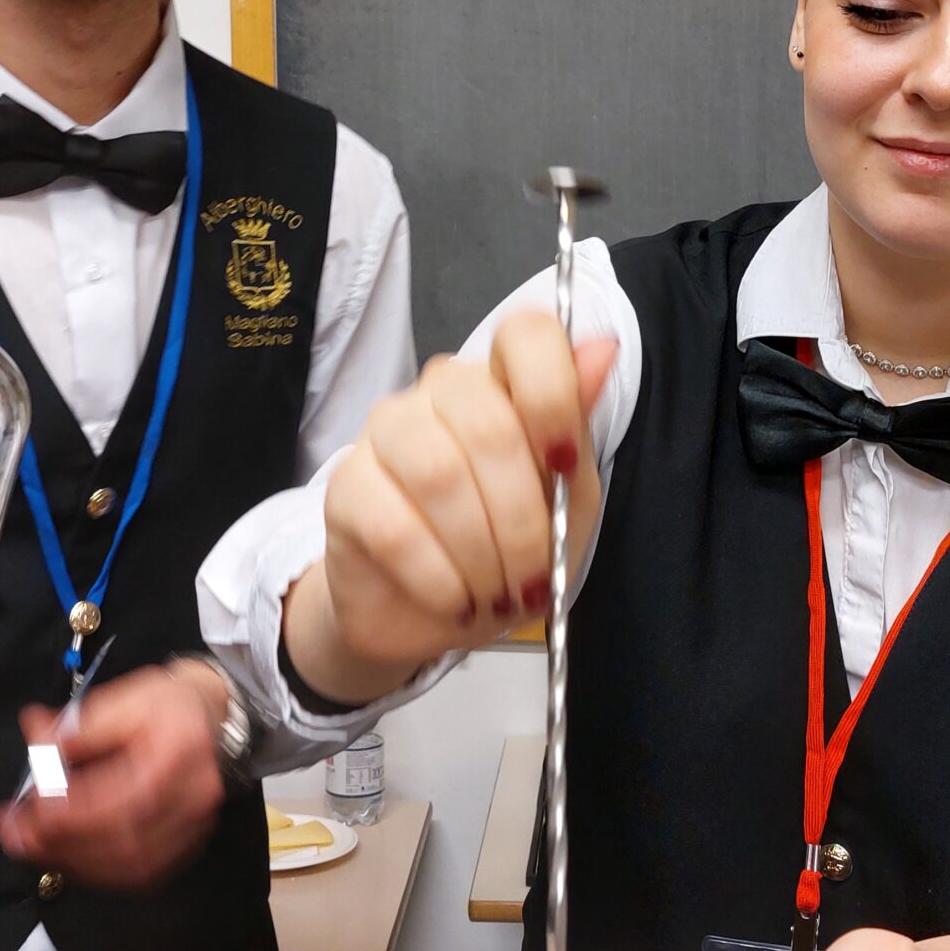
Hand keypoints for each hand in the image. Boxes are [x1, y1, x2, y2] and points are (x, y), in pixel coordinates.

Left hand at [0, 657, 229, 888]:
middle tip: (17, 836)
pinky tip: (71, 857)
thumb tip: (40, 743)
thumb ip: (81, 727)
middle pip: (125, 837)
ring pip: (132, 864)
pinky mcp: (187, 842)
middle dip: (63, 843)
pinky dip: (101, 871)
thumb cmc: (164, 704)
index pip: (122, 796)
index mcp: (179, 750)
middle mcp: (194, 794)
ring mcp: (194, 824)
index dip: (69, 812)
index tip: (25, 810)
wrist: (208, 713)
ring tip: (35, 847)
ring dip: (77, 862)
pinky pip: (142, 872)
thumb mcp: (122, 696)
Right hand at [285, 311, 620, 702]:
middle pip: (489, 425)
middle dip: (523, 519)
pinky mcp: (345, 488)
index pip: (526, 337)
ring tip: (495, 596)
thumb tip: (604, 348)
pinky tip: (454, 600)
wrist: (428, 614)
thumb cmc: (504, 548)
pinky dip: (438, 578)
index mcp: (500, 382)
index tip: (565, 465)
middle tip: (533, 578)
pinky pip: (394, 527)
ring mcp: (385, 433)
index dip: (552, 393)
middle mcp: (439, 392)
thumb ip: (577, 425)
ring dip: (481, 553)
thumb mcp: (565, 498)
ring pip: (439, 475)